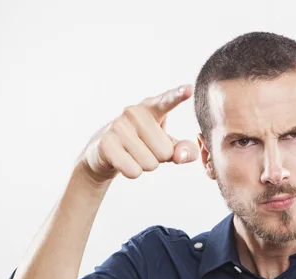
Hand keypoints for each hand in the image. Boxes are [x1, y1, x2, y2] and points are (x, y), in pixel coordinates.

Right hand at [77, 84, 198, 183]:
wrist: (106, 152)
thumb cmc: (144, 145)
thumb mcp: (169, 145)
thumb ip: (186, 150)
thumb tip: (179, 156)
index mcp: (152, 108)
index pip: (167, 101)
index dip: (177, 96)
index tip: (189, 89)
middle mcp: (134, 112)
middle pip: (165, 152)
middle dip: (159, 159)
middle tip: (145, 149)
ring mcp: (118, 125)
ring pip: (150, 164)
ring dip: (145, 166)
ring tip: (133, 154)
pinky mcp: (106, 142)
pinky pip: (133, 171)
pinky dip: (132, 173)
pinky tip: (123, 161)